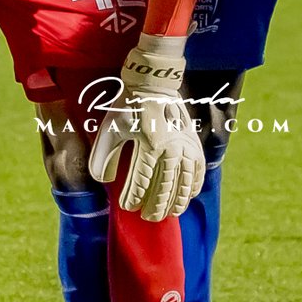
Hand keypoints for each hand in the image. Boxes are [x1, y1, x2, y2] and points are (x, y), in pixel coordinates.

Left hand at [85, 35, 205, 222]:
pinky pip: (198, 169)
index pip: (142, 182)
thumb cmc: (127, 107)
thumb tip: (105, 182)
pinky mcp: (193, 141)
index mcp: (150, 145)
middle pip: (166, 187)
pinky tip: (190, 195)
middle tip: (149, 218)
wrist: (152, 83)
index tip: (128, 207)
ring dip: (178, 200)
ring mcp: (185, 145)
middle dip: (157, 207)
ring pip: (185, 182)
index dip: (135, 198)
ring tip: (172, 213)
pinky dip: (194, 184)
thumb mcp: (110, 129)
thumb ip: (104, 157)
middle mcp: (171, 148)